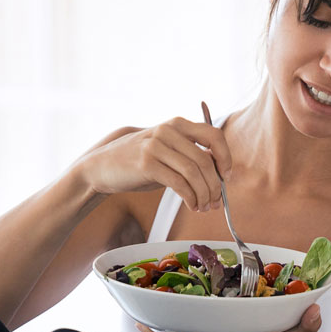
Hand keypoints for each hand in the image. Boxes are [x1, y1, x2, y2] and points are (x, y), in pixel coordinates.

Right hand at [76, 117, 231, 211]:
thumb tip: (220, 175)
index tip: (227, 176)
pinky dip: (190, 198)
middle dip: (215, 186)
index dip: (225, 157)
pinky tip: (192, 205)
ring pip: (194, 173)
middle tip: (216, 202)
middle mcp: (168, 131)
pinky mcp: (147, 164)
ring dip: (204, 195)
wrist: (104, 165)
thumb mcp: (167, 150)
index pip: (214, 135)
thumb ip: (190, 154)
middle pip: (205, 160)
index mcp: (178, 124)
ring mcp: (156, 146)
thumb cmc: (141, 161)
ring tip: (204, 207)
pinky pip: (179, 183)